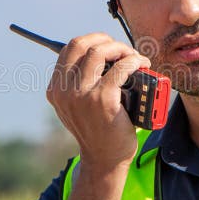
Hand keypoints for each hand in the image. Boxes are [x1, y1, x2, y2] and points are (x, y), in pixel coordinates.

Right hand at [46, 33, 151, 175]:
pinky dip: (135, 61)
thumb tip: (101, 52)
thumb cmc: (98, 130)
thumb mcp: (78, 106)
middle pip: (80, 44)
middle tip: (122, 49)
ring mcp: (82, 95)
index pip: (68, 49)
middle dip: (104, 39)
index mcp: (56, 90)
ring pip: (100, 51)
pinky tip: (142, 65)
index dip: (91, 41)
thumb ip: (78, 83)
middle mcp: (64, 91)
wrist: (105, 160)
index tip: (108, 45)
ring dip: (121, 48)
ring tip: (134, 57)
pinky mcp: (102, 99)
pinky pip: (121, 68)